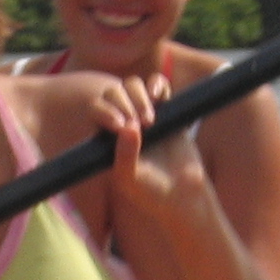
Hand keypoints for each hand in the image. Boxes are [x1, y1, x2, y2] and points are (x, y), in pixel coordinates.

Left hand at [95, 73, 209, 222]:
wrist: (183, 195)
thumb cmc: (150, 192)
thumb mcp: (131, 179)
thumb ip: (124, 156)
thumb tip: (127, 127)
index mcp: (106, 135)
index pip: (96, 110)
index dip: (105, 111)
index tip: (120, 125)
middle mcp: (122, 121)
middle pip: (113, 94)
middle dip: (124, 104)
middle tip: (140, 126)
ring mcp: (144, 113)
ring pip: (132, 86)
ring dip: (138, 96)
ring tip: (150, 121)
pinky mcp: (166, 110)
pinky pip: (158, 85)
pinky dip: (157, 84)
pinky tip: (158, 95)